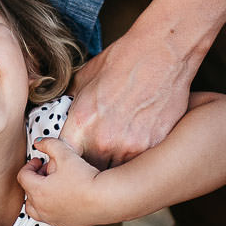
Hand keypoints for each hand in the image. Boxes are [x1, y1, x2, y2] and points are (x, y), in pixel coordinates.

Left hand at [18, 137, 105, 225]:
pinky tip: (66, 200)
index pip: (23, 176)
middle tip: (47, 173)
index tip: (40, 161)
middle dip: (35, 181)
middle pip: (28, 194)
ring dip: (40, 198)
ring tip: (53, 188)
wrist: (106, 198)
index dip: (29, 165)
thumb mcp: (65, 153)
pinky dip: (54, 210)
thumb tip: (38, 143)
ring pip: (37, 211)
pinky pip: (53, 219)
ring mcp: (53, 220)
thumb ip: (49, 144)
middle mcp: (42, 209)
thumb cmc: (85, 176)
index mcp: (37, 191)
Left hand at [65, 29, 192, 167]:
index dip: (65, 163)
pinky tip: (136, 143)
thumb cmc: (122, 60)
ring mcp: (131, 147)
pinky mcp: (154, 146)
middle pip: (89, 172)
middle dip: (89, 170)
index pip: (63, 160)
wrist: (162, 52)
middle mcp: (104, 141)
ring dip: (113, 168)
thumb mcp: (84, 78)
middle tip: (94, 161)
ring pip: (116, 173)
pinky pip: (140, 163)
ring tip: (117, 153)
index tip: (70, 160)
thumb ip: (72, 104)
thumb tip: (64, 115)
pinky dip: (136, 158)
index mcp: (82, 124)